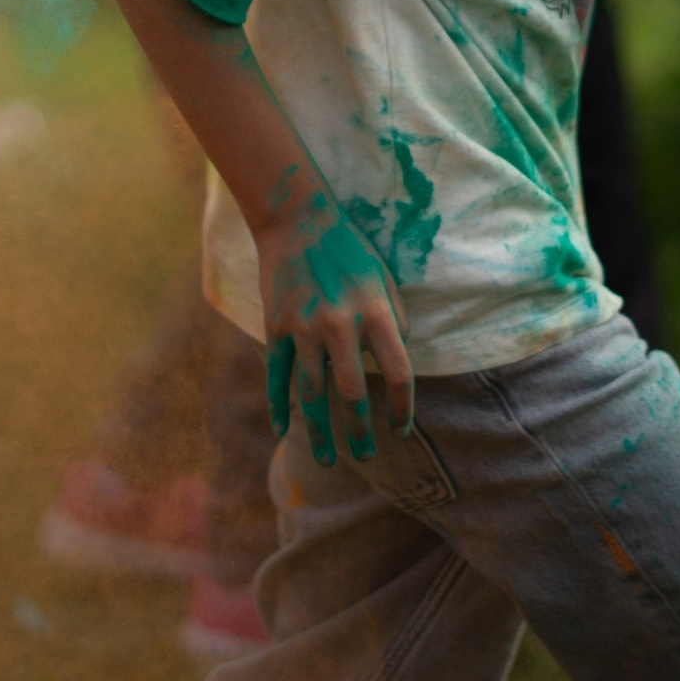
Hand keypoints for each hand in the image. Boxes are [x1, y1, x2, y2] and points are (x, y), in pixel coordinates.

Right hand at [256, 186, 412, 463]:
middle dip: (360, 433)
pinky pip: (277, 377)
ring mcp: (303, 328)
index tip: (401, 429)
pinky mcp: (276, 328)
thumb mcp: (384, 280)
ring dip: (320, 433)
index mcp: (375, 313)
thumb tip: (398, 361)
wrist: (297, 220)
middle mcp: (339, 325)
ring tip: (329, 460)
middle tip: (367, 456)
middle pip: (352, 395)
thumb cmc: (349, 251)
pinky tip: (284, 430)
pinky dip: (278, 406)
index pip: (398, 375)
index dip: (403, 409)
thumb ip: (394, 322)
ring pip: (311, 395)